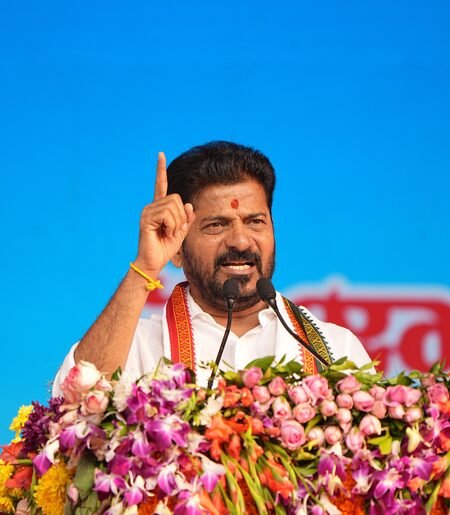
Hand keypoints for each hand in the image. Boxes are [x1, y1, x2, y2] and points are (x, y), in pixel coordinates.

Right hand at [134, 152, 194, 276]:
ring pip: (173, 206)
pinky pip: (167, 215)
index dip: (160, 170)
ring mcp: (147, 212)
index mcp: (160, 208)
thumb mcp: (182, 231)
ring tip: (170, 233)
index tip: (160, 154)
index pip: (160, 185)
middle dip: (182, 216)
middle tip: (176, 230)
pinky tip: (166, 233)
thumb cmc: (166, 248)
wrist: (154, 262)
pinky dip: (172, 226)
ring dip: (178, 223)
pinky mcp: (146, 219)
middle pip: (176, 198)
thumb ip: (186, 218)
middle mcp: (152, 206)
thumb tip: (189, 204)